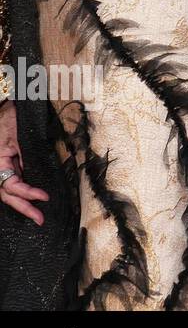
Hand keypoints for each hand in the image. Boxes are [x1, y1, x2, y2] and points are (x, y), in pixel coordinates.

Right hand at [0, 100, 48, 224]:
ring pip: (10, 192)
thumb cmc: (11, 119)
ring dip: (23, 204)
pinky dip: (23, 193)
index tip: (44, 197)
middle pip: (8, 195)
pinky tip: (33, 200)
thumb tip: (33, 175)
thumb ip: (24, 157)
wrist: (7, 107)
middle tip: (40, 219)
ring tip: (37, 215)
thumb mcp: (20, 137)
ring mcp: (2, 168)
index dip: (27, 193)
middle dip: (24, 208)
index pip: (11, 185)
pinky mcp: (9, 165)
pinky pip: (14, 183)